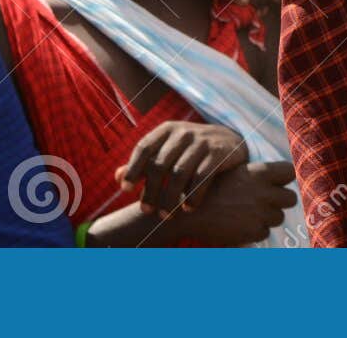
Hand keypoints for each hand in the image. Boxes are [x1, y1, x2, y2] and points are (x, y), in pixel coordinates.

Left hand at [118, 121, 248, 213]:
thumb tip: (116, 177)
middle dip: (151, 190)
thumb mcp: (167, 150)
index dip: (133, 168)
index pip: (144, 147)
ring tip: (166, 216)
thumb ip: (144, 163)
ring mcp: (202, 141)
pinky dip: (193, 195)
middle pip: (160, 164)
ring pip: (179, 174)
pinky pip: (202, 177)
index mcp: (167, 130)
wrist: (230, 142)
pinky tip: (188, 209)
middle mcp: (183, 133)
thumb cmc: (190, 151)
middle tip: (147, 211)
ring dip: (170, 198)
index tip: (125, 190)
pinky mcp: (219, 152)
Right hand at [166, 160, 297, 246]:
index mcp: (260, 172)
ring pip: (278, 217)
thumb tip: (279, 179)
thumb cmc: (211, 188)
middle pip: (291, 198)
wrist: (188, 211)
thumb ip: (259, 176)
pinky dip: (254, 231)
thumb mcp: (235, 172)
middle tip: (264, 203)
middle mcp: (264, 192)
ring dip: (267, 217)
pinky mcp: (254, 231)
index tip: (276, 183)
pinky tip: (238, 224)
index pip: (290, 172)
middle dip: (280, 202)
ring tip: (245, 213)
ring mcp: (261, 213)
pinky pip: (264, 232)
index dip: (284, 178)